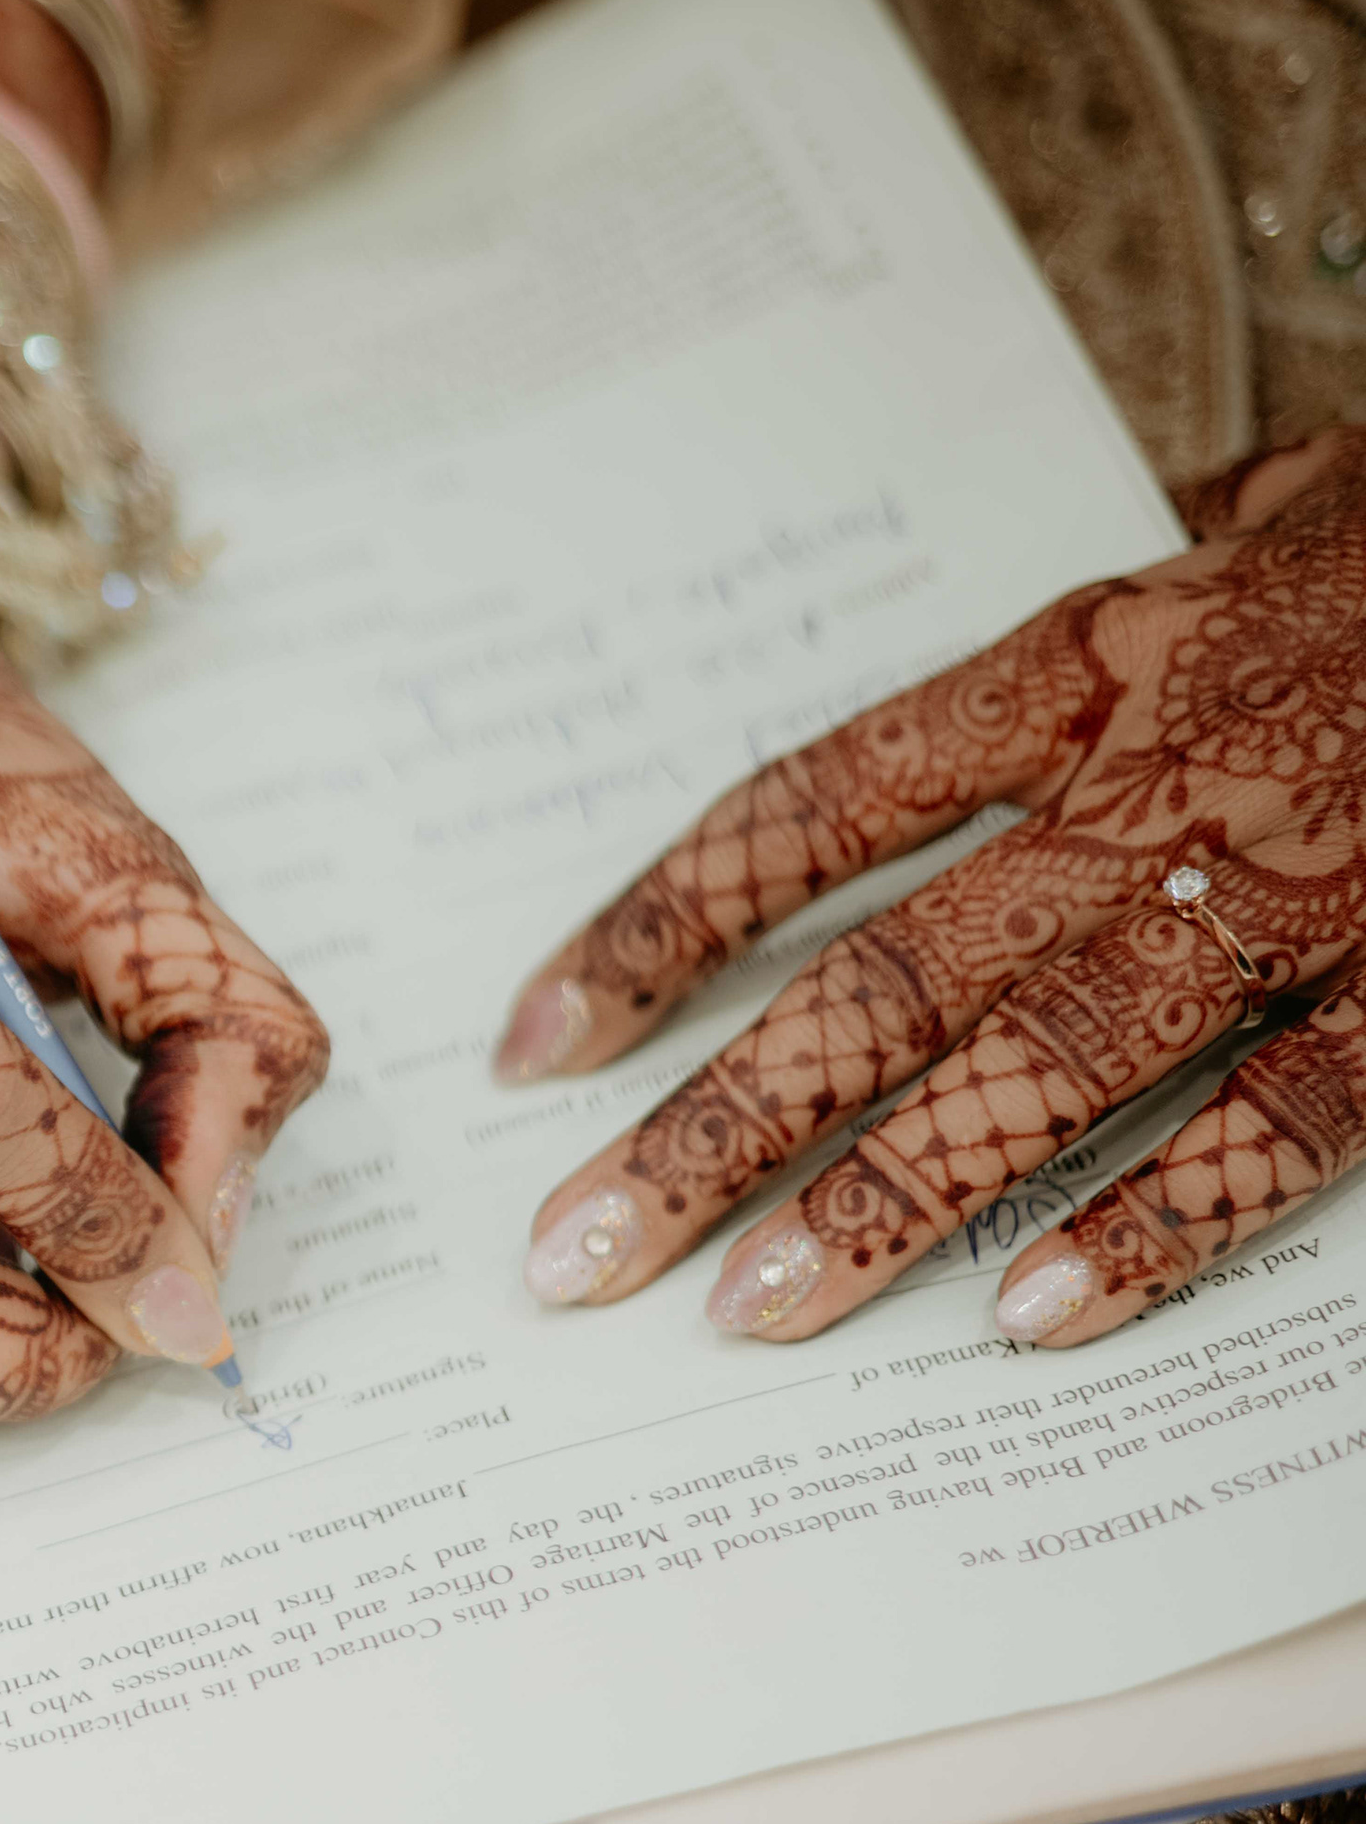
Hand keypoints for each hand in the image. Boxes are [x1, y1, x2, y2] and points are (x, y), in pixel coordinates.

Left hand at [503, 427, 1365, 1350]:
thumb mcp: (1270, 501)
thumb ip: (1136, 577)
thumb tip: (1044, 595)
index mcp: (1089, 662)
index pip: (810, 810)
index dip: (656, 930)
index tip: (533, 1048)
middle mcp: (1159, 787)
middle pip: (885, 977)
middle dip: (713, 1126)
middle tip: (575, 1258)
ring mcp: (1301, 892)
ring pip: (1046, 1067)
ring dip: (883, 1202)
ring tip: (746, 1315)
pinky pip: (1286, 1123)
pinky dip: (1157, 1225)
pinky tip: (1028, 1323)